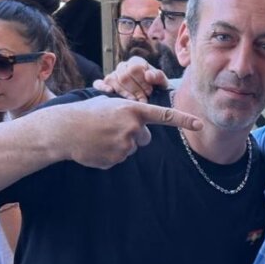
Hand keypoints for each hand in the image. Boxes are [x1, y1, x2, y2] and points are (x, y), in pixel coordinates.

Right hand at [47, 96, 201, 168]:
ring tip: (101, 136)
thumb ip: (131, 112)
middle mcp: (132, 127)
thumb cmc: (88, 113)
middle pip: (146, 138)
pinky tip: (97, 146)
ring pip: (132, 148)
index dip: (184, 120)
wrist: (64, 129)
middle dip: (134, 134)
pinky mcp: (115, 159)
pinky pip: (120, 158)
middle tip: (112, 128)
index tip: (200, 125)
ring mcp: (124, 145)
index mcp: (133, 110)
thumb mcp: (111, 104)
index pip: (164, 116)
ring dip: (120, 143)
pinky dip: (110, 154)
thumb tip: (143, 125)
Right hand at [92, 57, 168, 101]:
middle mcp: (123, 66)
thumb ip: (158, 77)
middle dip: (135, 89)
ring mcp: (113, 75)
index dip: (142, 81)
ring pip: (113, 80)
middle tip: (143, 100)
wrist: (150, 100)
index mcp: (137, 62)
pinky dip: (103, 87)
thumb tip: (148, 75)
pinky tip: (110, 92)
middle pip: (124, 76)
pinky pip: (99, 83)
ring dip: (124, 92)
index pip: (135, 68)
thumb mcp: (162, 84)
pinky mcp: (105, 85)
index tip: (149, 92)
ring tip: (134, 102)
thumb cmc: (157, 90)